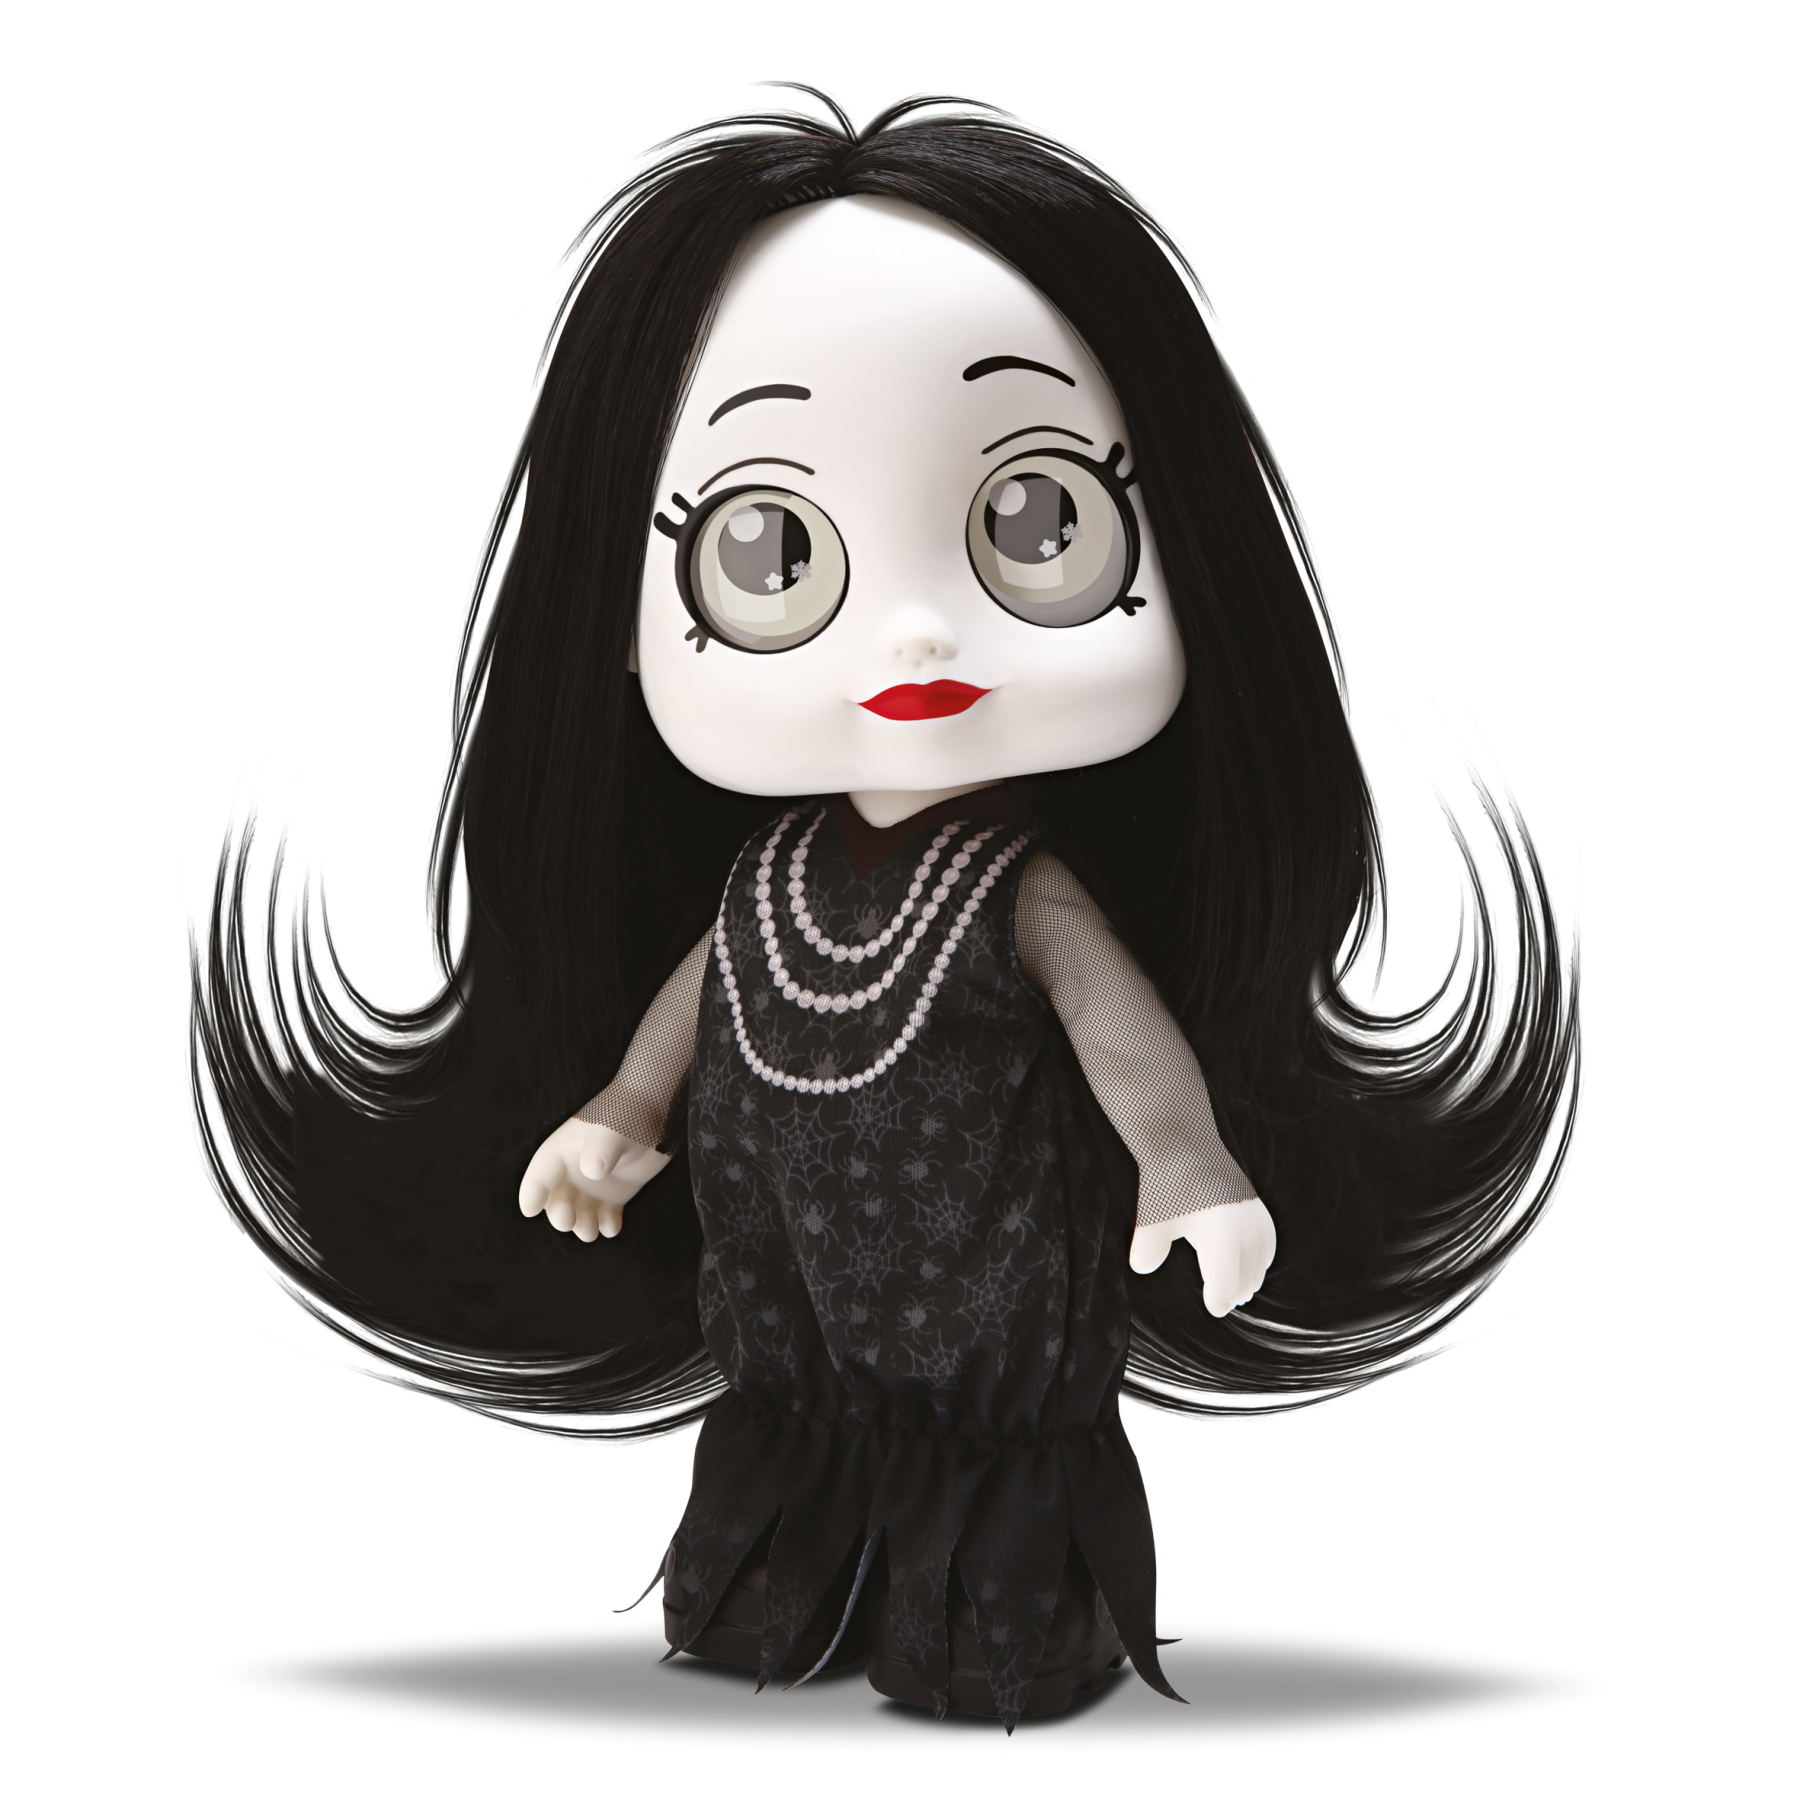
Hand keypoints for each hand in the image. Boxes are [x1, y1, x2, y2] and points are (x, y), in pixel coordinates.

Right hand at [518, 1119, 671, 1243]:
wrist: (657, 1110)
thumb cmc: (627, 1114)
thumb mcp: (612, 1130)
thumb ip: (600, 1149)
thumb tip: (592, 1171)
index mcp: (562, 1151)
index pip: (540, 1175)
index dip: (532, 1192)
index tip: (530, 1210)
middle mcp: (574, 1170)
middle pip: (557, 1200)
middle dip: (560, 1214)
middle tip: (569, 1221)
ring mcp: (594, 1184)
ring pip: (580, 1212)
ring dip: (583, 1225)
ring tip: (591, 1232)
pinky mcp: (615, 1193)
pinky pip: (605, 1215)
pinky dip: (607, 1224)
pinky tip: (612, 1227)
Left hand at [1128, 1197, 1275, 1317]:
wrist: (1186, 1145)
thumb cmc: (1168, 1186)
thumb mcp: (1152, 1220)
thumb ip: (1148, 1249)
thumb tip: (1142, 1267)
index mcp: (1222, 1241)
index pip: (1226, 1289)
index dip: (1218, 1302)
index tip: (1213, 1306)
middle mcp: (1245, 1233)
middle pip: (1245, 1281)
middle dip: (1233, 1292)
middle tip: (1221, 1301)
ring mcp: (1256, 1220)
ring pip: (1259, 1265)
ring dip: (1247, 1278)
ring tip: (1234, 1288)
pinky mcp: (1260, 1210)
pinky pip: (1266, 1246)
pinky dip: (1259, 1259)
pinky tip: (1248, 1263)